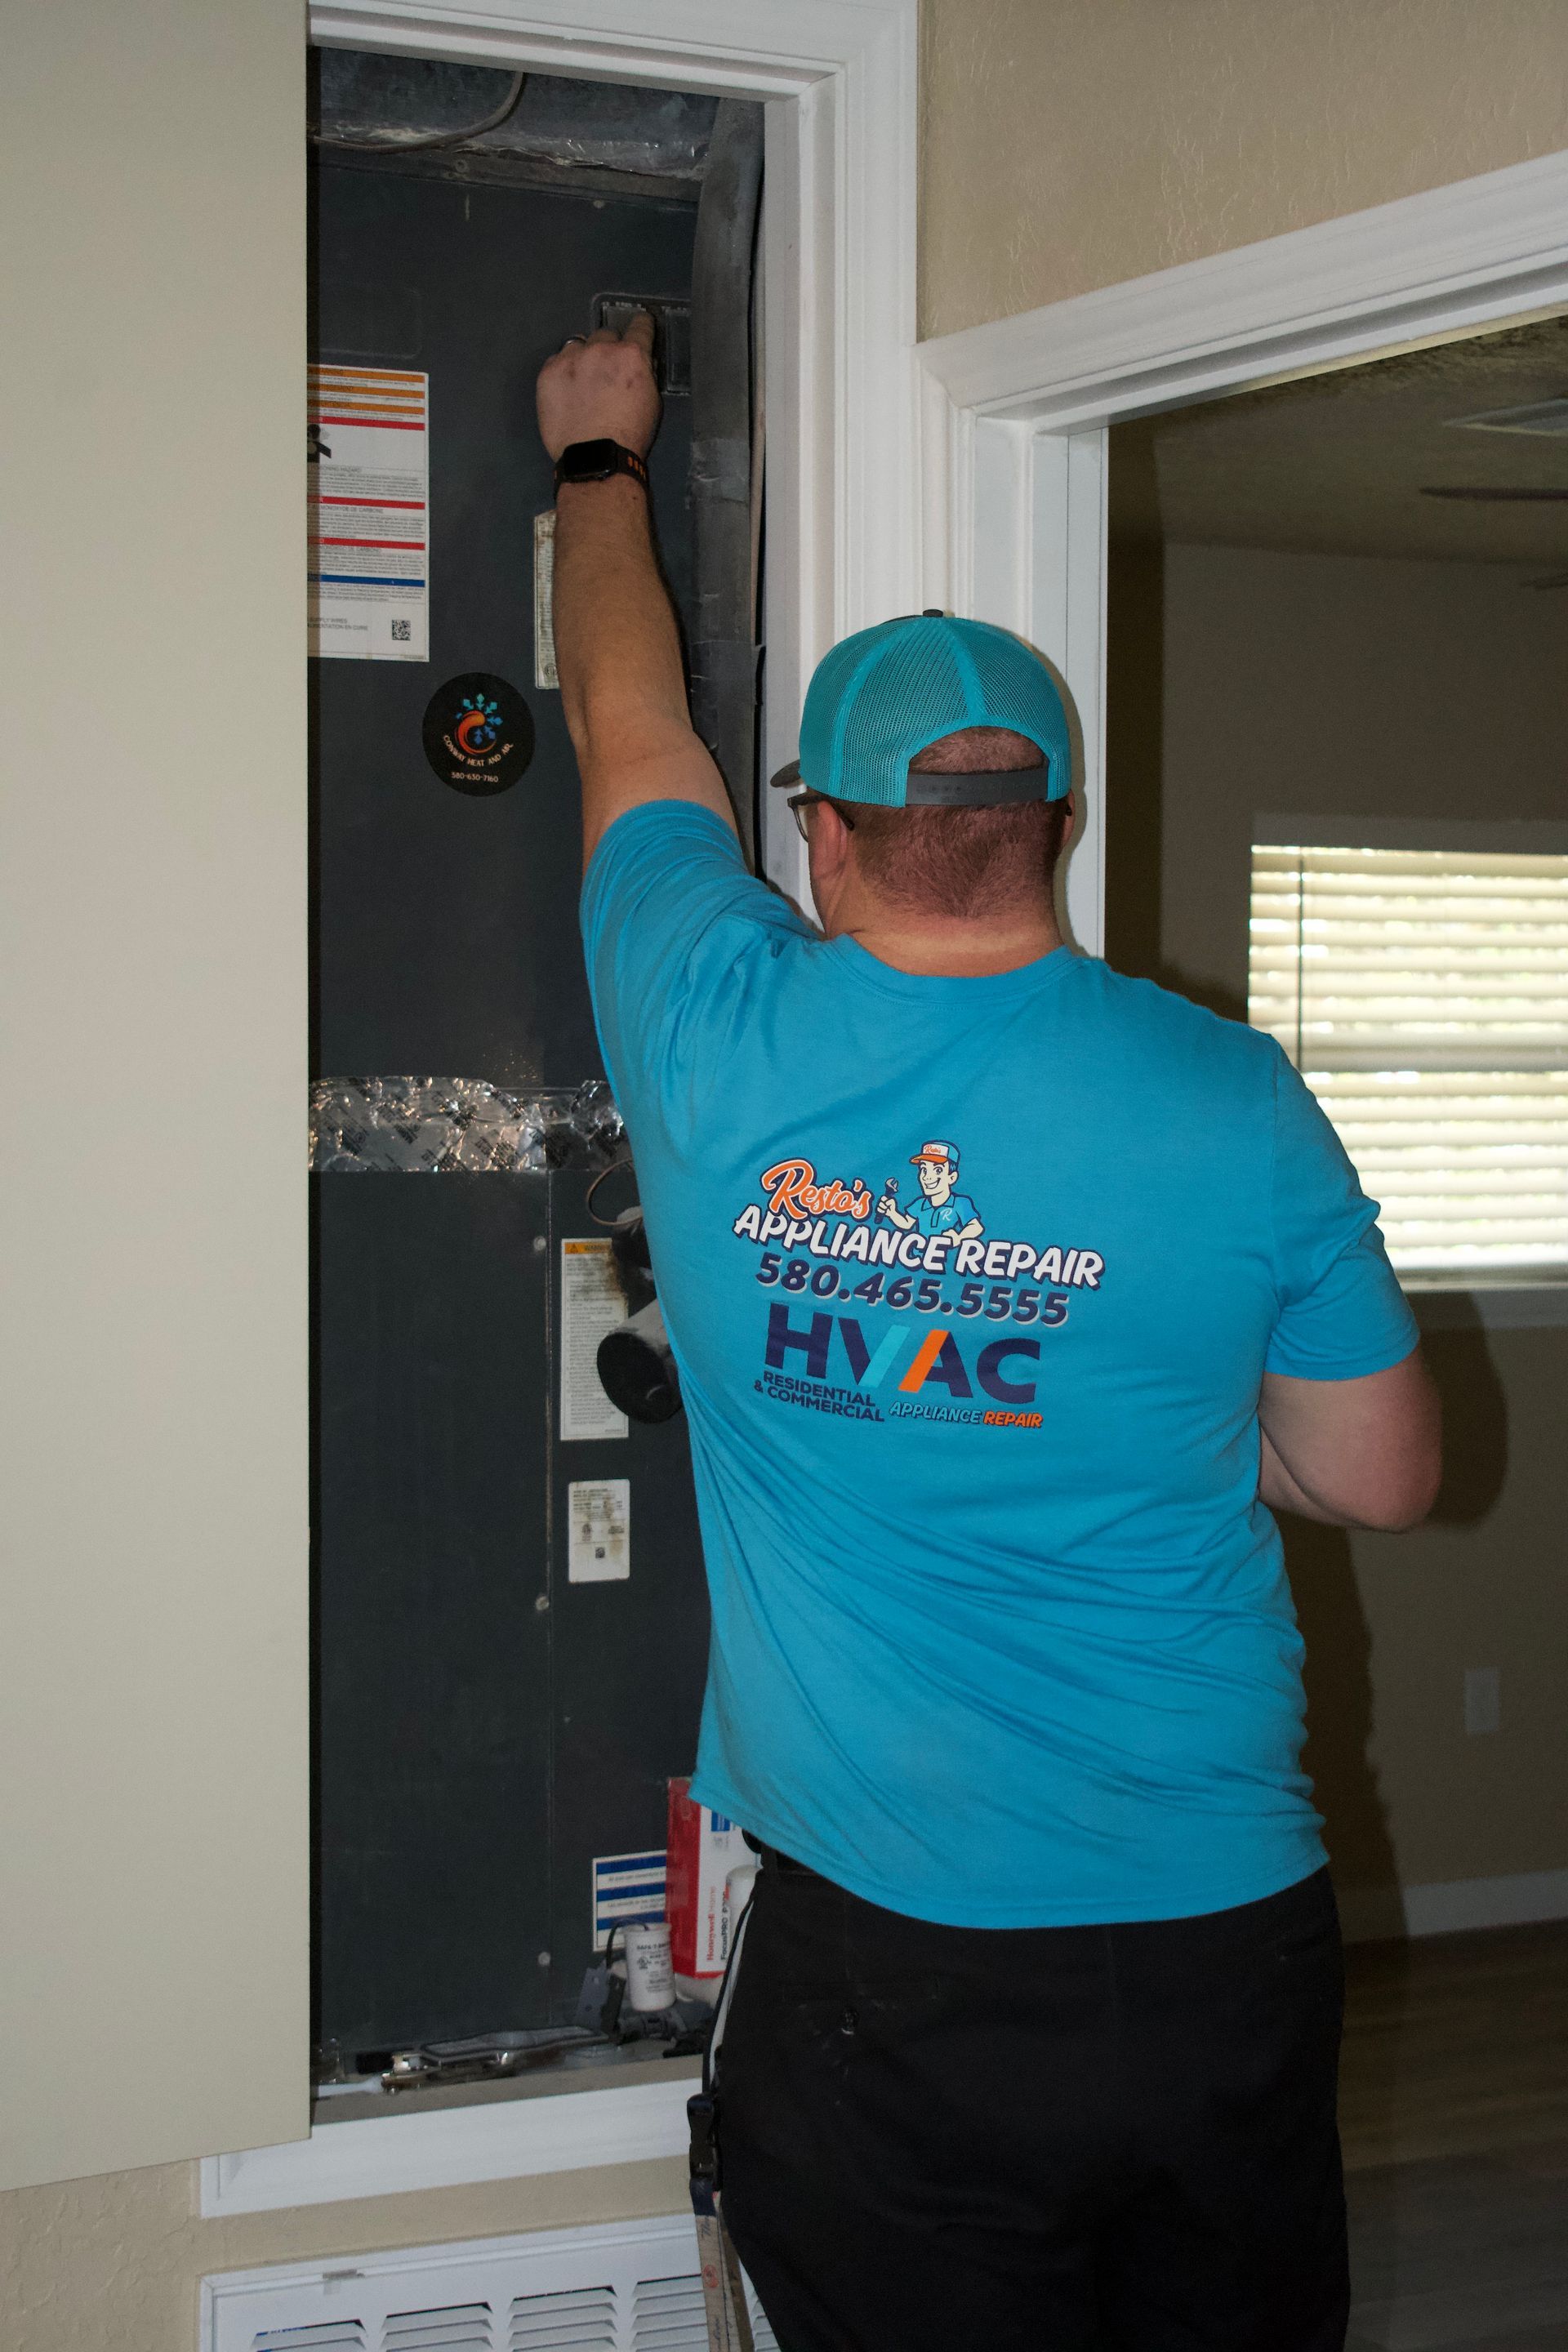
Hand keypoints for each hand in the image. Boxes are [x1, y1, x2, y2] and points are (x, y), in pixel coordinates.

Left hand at [537, 313, 659, 461]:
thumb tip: (640, 363)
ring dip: (583, 356)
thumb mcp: (651, 402)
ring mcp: (571, 358)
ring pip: (578, 344)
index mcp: (631, 355)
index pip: (640, 326)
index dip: (641, 324)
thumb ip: (644, 374)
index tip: (640, 324)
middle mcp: (601, 349)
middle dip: (608, 348)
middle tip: (606, 370)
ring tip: (582, 380)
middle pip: (605, 333)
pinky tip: (566, 390)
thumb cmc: (630, 436)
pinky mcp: (548, 372)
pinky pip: (557, 360)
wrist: (595, 458)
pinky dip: (563, 370)